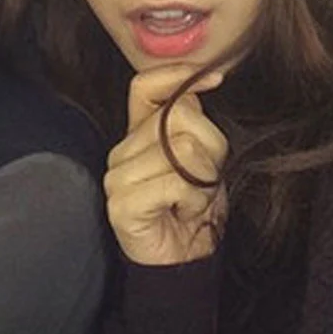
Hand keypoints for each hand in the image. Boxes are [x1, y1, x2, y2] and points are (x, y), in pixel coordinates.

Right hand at [104, 65, 228, 265]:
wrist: (184, 257)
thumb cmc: (195, 205)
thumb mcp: (204, 154)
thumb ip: (194, 121)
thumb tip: (206, 81)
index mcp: (139, 133)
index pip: (145, 85)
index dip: (180, 76)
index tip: (215, 80)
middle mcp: (122, 150)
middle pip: (180, 117)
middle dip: (210, 147)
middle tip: (203, 178)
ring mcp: (117, 176)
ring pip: (183, 149)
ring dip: (204, 178)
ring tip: (193, 198)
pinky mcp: (121, 203)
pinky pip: (176, 182)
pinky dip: (194, 198)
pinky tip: (184, 211)